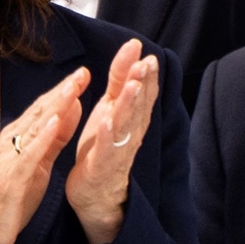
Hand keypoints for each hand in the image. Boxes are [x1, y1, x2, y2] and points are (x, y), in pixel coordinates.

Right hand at [0, 67, 89, 243]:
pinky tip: (56, 122)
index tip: (83, 74)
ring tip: (72, 89)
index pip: (44, 108)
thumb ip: (55, 137)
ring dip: (55, 106)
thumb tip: (71, 107)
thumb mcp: (40, 162)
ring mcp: (10, 157)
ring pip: (35, 127)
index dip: (63, 90)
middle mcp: (12, 141)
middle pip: (40, 112)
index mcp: (19, 137)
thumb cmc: (14, 194)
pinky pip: (29, 153)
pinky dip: (42, 136)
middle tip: (81, 73)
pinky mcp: (12, 177)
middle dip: (62, 91)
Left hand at [65, 39, 159, 243]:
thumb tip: (134, 50)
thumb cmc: (103, 145)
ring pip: (126, 126)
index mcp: (130, 119)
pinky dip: (107, 138)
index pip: (142, 94)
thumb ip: (120, 81)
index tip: (149, 55)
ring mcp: (117, 152)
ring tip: (132, 86)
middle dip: (142, 84)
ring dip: (130, 106)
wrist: (95, 193)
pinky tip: (106, 123)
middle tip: (146, 63)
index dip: (146, 75)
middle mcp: (129, 134)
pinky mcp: (101, 168)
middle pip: (138, 107)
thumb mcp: (110, 108)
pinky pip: (106, 152)